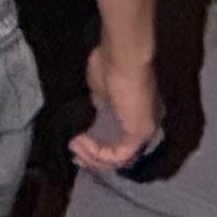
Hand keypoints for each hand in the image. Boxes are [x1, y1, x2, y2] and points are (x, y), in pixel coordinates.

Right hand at [69, 40, 162, 175]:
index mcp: (137, 114)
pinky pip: (117, 154)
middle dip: (94, 159)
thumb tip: (96, 106)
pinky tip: (80, 141)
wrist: (121, 57)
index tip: (77, 143)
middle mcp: (144, 125)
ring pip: (118, 159)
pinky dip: (97, 152)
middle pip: (119, 156)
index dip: (99, 148)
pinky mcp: (139, 134)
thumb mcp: (101, 88)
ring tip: (73, 145)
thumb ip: (101, 101)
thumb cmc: (111, 65)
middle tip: (75, 155)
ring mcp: (143, 131)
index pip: (120, 142)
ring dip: (92, 156)